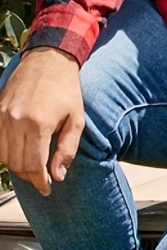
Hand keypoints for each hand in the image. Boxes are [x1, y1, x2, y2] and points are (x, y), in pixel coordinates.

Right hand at [0, 48, 84, 196]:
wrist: (49, 60)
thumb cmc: (66, 90)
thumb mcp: (76, 120)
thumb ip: (67, 150)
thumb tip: (58, 176)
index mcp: (38, 124)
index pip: (33, 165)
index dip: (40, 182)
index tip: (47, 189)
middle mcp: (16, 121)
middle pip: (16, 163)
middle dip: (30, 176)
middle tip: (42, 178)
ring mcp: (3, 115)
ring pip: (4, 155)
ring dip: (17, 165)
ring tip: (32, 166)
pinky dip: (6, 152)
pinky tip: (19, 152)